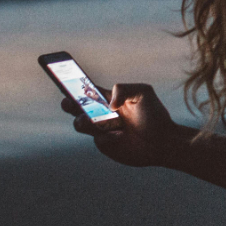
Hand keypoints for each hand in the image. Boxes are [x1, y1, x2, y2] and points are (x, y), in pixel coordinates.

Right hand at [60, 82, 183, 167]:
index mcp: (108, 98)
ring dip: (82, 121)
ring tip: (87, 120)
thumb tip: (109, 103)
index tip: (62, 80)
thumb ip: (124, 89)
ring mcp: (101, 130)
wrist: (163, 141)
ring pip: (82, 124)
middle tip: (68, 102)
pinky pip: (98, 140)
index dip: (73, 85)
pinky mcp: (105, 145)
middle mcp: (101, 114)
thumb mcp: (143, 92)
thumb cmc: (154, 115)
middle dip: (69, 104)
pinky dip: (106, 137)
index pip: (86, 90)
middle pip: (76, 107)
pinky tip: (120, 136)